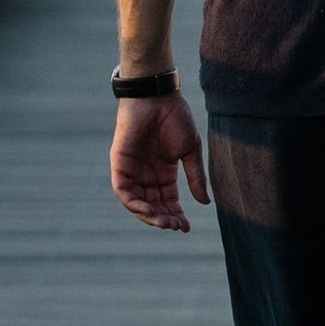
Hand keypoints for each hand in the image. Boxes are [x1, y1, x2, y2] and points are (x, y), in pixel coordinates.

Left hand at [110, 88, 209, 232]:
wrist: (157, 97)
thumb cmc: (175, 118)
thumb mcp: (189, 151)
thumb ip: (195, 177)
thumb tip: (205, 203)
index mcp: (164, 173)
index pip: (168, 202)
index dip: (176, 215)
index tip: (186, 228)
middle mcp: (147, 175)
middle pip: (153, 205)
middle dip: (164, 218)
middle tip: (176, 226)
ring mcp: (132, 171)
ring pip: (137, 203)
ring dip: (149, 215)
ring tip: (164, 221)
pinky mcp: (119, 165)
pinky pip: (123, 192)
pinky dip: (134, 204)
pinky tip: (148, 210)